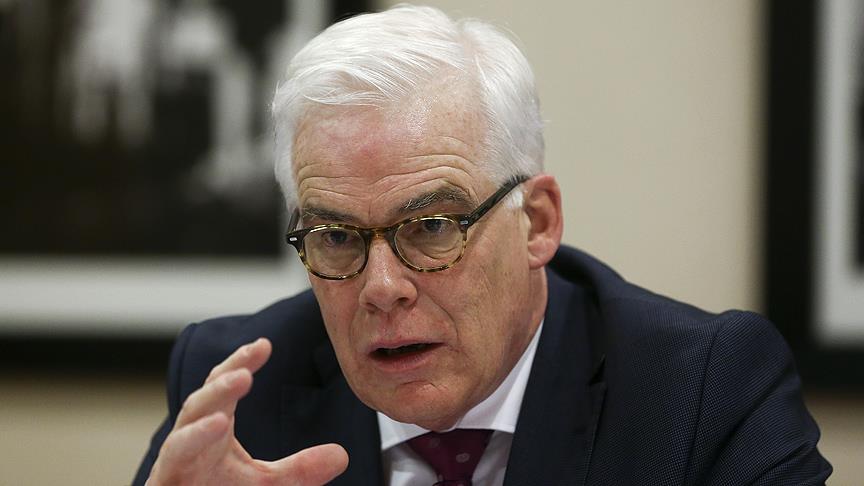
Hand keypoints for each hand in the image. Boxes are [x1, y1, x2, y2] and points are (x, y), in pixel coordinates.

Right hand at [146, 338, 348, 485]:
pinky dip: (192, 439)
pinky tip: (216, 424)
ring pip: (185, 427)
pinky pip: (174, 457)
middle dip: (224, 381)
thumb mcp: (267, 485)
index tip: (265, 344)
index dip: (240, 362)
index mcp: (212, 429)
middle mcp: (190, 439)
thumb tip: (342, 455)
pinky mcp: (164, 481)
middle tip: (249, 367)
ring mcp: (174, 462)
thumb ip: (300, 470)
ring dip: (211, 405)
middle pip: (203, 401)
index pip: (224, 387)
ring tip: (239, 382)